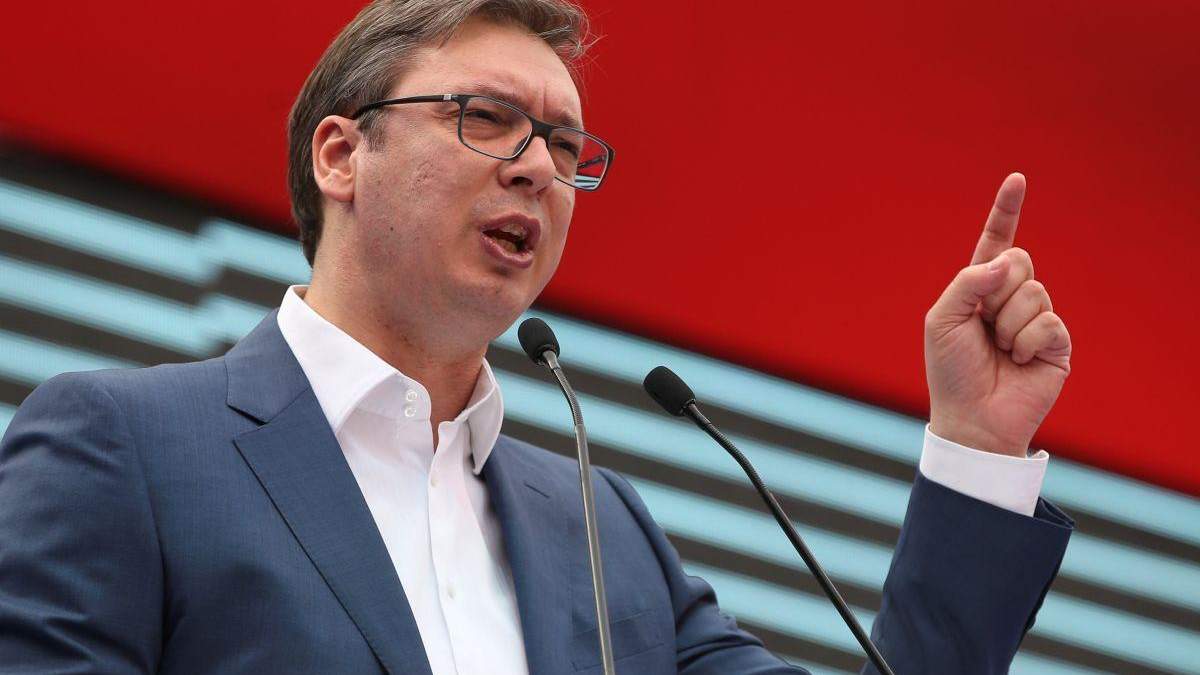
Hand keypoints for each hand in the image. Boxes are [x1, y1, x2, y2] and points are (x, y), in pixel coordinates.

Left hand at [924, 173, 1071, 456]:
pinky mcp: (1056, 342)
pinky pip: (1047, 321)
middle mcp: (1010, 298)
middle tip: (984, 326)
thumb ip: (967, 282)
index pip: (995, 242)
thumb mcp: (942, 319)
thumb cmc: (951, 370)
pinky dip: (1025, 341)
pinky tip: (1018, 361)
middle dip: (996, 291)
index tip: (1016, 179)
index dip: (1006, 211)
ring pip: (1033, 290)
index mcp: (979, 288)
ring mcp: (1036, 319)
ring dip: (1008, 323)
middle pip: (1019, 260)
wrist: (972, 417)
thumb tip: (1006, 261)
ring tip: (999, 350)